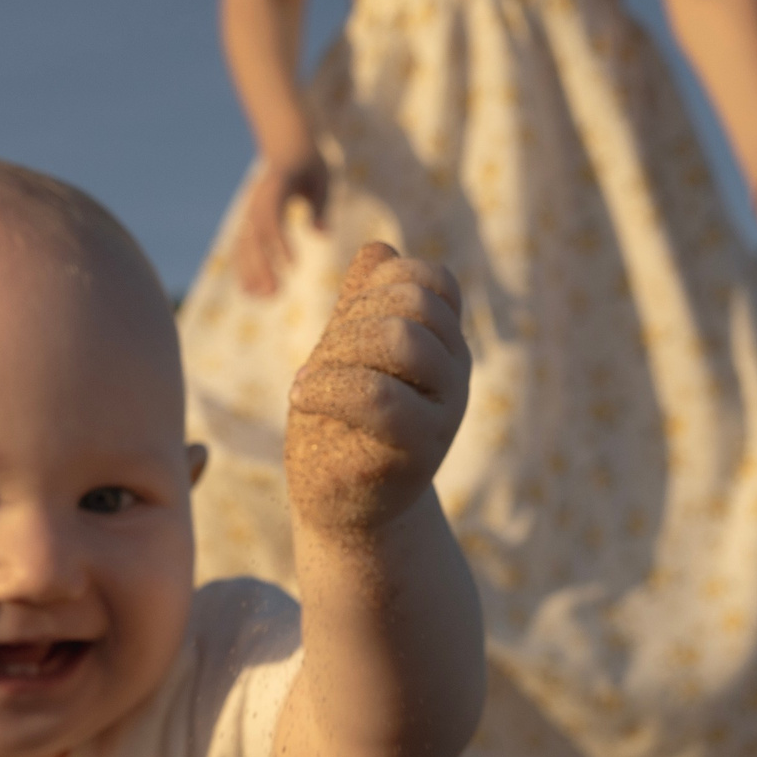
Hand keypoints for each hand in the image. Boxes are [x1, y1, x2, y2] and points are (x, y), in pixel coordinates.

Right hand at [234, 146, 331, 296]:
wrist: (285, 144)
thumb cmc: (309, 162)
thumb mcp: (323, 178)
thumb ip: (322, 204)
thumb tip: (321, 233)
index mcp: (274, 188)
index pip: (271, 219)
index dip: (279, 243)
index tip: (294, 267)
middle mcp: (256, 202)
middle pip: (254, 239)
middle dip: (262, 267)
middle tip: (276, 294)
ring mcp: (250, 212)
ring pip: (244, 246)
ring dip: (251, 273)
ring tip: (265, 299)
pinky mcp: (250, 221)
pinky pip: (243, 247)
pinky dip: (245, 268)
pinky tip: (252, 292)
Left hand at [284, 243, 469, 537]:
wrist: (341, 507)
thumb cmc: (339, 427)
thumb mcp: (346, 353)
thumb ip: (362, 303)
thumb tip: (379, 248)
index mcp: (443, 344)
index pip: (432, 280)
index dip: (380, 284)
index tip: (345, 323)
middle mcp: (454, 375)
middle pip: (413, 302)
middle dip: (351, 318)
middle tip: (319, 359)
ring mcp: (444, 414)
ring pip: (400, 339)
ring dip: (337, 352)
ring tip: (306, 383)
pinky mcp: (419, 452)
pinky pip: (379, 397)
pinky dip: (327, 388)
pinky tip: (301, 398)